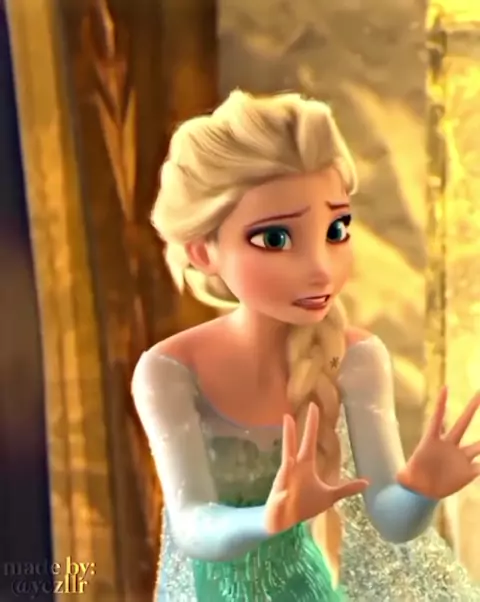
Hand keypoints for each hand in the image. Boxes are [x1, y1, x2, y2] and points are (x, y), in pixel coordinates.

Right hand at [265, 403, 368, 533]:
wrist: (285, 521)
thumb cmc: (304, 505)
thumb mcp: (329, 496)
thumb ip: (346, 489)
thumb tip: (367, 482)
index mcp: (305, 465)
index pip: (309, 440)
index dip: (312, 425)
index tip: (314, 407)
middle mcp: (294, 467)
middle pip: (295, 443)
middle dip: (295, 427)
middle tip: (294, 411)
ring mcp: (285, 479)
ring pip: (285, 460)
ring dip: (286, 445)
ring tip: (287, 427)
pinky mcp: (278, 496)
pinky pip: (280, 496)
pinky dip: (282, 497)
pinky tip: (283, 495)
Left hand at [398, 387, 479, 498]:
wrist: (425, 491)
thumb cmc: (413, 479)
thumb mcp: (406, 477)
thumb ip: (404, 476)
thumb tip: (400, 479)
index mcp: (432, 442)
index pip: (437, 420)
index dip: (441, 405)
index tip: (445, 388)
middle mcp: (448, 445)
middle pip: (462, 424)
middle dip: (471, 409)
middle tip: (479, 392)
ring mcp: (460, 457)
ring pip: (478, 445)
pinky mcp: (468, 471)